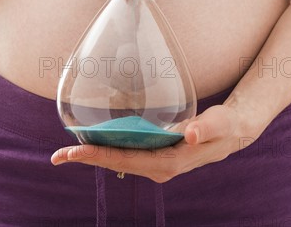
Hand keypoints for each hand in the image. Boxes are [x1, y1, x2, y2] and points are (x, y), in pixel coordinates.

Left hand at [51, 103, 261, 182]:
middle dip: (88, 159)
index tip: (75, 152)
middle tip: (59, 155)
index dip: (100, 156)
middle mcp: (158, 167)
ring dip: (95, 155)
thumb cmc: (225, 127)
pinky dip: (108, 148)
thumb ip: (205, 128)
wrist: (232, 132)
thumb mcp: (219, 124)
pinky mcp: (156, 153)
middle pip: (117, 163)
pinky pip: (127, 153)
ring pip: (119, 160)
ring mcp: (156, 162)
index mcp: (169, 163)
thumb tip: (187, 134)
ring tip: (69, 150)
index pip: (127, 161)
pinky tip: (95, 142)